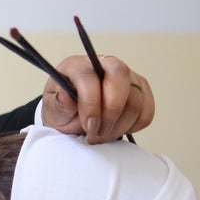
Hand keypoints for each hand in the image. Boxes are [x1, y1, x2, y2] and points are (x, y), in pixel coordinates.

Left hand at [40, 55, 154, 143]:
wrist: (72, 119)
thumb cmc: (63, 111)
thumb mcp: (52, 111)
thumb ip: (57, 105)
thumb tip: (65, 97)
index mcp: (77, 65)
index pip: (90, 77)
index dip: (91, 104)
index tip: (88, 125)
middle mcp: (104, 65)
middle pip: (120, 76)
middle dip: (111, 112)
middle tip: (97, 133)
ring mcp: (126, 76)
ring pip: (135, 98)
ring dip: (119, 125)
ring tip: (102, 135)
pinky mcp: (141, 90)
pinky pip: (147, 110)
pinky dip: (133, 126)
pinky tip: (116, 129)